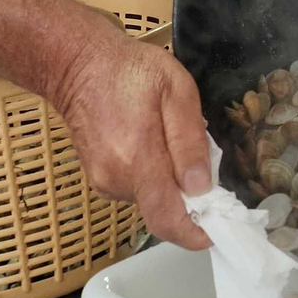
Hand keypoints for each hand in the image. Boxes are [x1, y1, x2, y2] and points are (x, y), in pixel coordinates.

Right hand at [51, 27, 212, 249]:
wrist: (77, 64)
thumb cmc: (131, 70)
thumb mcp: (176, 91)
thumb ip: (189, 141)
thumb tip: (201, 189)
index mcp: (136, 160)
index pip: (167, 219)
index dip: (195, 234)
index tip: (219, 231)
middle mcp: (116, 179)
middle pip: (164, 209)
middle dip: (191, 199)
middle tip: (207, 165)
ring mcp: (103, 181)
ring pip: (151, 199)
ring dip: (172, 184)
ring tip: (177, 144)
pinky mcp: (99, 177)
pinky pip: (137, 188)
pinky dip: (155, 177)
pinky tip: (156, 144)